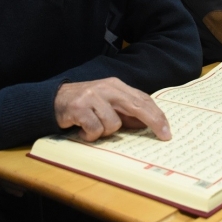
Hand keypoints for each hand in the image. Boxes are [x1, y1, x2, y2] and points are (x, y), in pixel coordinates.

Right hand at [54, 77, 170, 141]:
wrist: (54, 100)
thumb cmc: (86, 104)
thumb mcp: (108, 104)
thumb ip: (126, 112)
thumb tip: (146, 124)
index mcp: (116, 86)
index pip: (143, 100)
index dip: (157, 116)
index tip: (167, 131)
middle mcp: (106, 88)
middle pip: (137, 106)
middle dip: (153, 122)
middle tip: (163, 136)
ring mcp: (93, 97)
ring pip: (113, 124)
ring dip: (105, 132)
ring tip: (93, 128)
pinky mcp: (79, 108)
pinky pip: (95, 130)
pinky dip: (90, 135)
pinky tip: (83, 131)